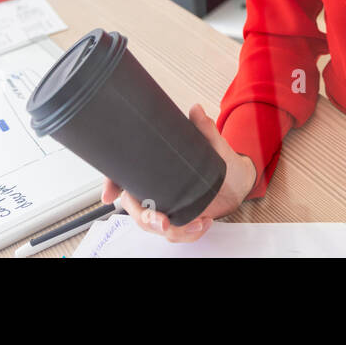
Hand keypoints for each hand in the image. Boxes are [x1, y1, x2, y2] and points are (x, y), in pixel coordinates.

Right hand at [99, 103, 257, 242]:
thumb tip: (196, 110)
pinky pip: (173, 234)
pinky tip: (203, 224)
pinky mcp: (178, 220)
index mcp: (155, 167)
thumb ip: (204, 129)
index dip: (112, 184)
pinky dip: (188, 234)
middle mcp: (155, 188)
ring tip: (199, 222)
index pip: (125, 174)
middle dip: (145, 218)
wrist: (237, 181)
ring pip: (154, 226)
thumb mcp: (213, 144)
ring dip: (175, 230)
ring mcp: (165, 206)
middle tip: (162, 222)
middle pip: (135, 208)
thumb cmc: (219, 160)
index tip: (109, 195)